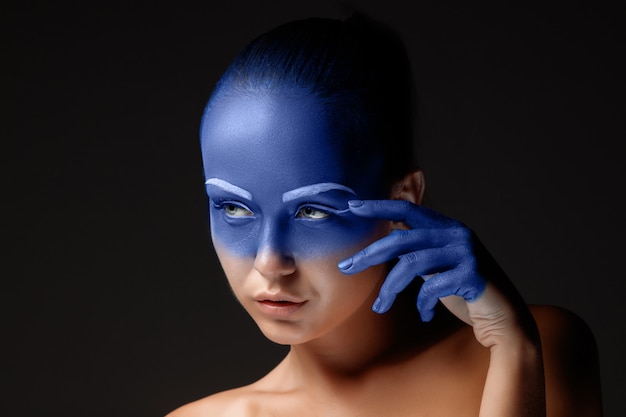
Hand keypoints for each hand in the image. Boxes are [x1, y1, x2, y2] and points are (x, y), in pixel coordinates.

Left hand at [338, 199, 531, 346]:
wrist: (505, 318)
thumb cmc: (466, 292)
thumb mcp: (438, 266)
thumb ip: (419, 252)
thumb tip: (382, 247)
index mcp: (447, 227)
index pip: (408, 208)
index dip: (379, 206)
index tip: (353, 207)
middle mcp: (457, 234)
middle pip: (402, 239)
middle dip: (369, 255)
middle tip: (346, 268)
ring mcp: (466, 252)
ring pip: (411, 264)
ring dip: (389, 289)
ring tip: (380, 308)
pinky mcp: (473, 274)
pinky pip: (432, 286)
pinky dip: (422, 303)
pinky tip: (424, 315)